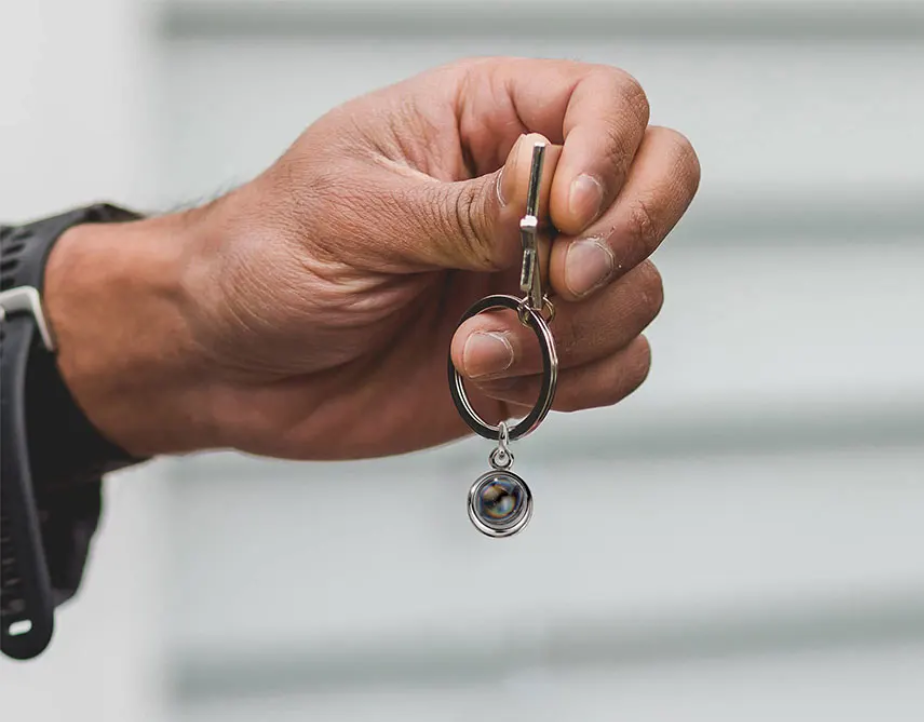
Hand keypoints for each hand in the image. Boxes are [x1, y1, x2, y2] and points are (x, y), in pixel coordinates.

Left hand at [44, 59, 698, 459]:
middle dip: (626, 243)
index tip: (569, 217)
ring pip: (639, 291)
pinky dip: (579, 383)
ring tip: (473, 350)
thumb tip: (553, 188)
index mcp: (482, 124)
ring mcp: (538, 282)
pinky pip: (616, 366)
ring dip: (573, 335)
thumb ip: (463, 208)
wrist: (235, 364)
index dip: (613, 156)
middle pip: (658, 186)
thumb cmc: (271, 259)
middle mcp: (528, 200)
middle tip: (560, 285)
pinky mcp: (536, 356)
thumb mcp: (356, 212)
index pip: (605, 106)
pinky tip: (496, 382)